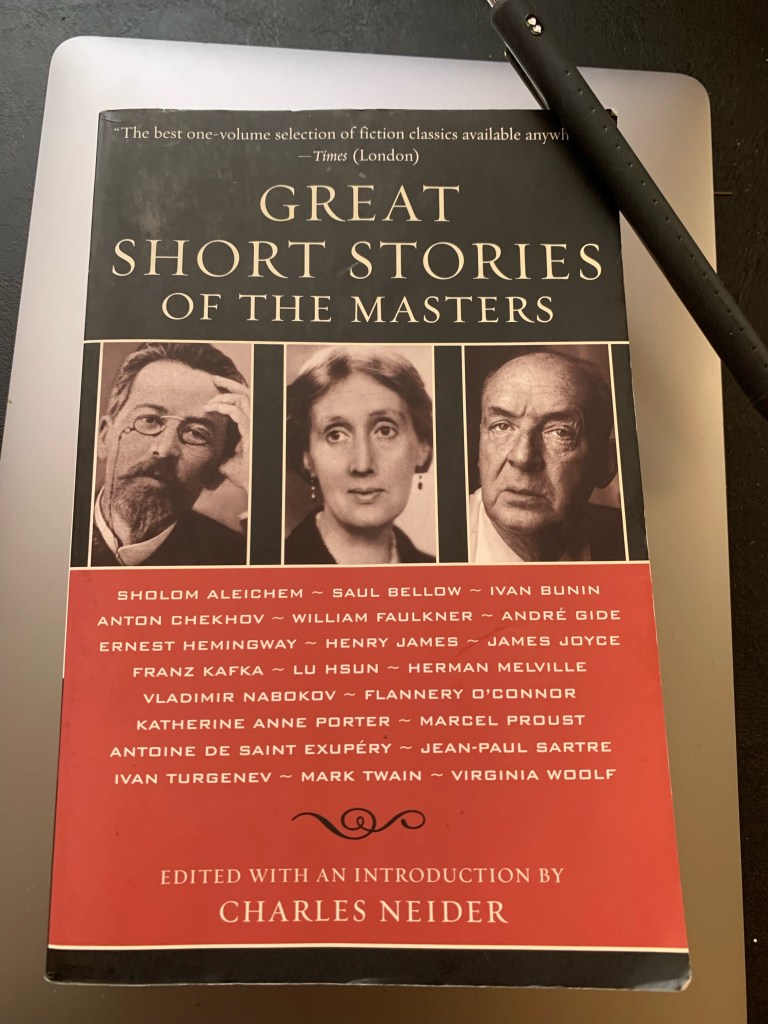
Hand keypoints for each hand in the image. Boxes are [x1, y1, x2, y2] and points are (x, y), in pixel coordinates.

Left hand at [204, 375, 250, 492]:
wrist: (257, 486)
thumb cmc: (247, 477)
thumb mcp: (228, 463)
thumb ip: (220, 455)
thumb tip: (207, 457)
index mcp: (254, 426)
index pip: (246, 401)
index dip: (232, 393)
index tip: (216, 392)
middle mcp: (257, 422)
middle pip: (247, 393)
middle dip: (230, 384)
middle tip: (214, 379)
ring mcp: (257, 425)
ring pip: (243, 398)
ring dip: (224, 397)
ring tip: (209, 402)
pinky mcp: (252, 430)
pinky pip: (238, 411)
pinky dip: (224, 407)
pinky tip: (212, 409)